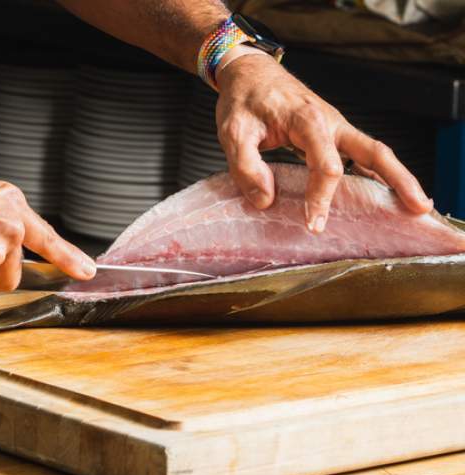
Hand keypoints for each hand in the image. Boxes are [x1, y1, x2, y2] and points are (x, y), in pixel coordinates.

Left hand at [214, 54, 432, 232]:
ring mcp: (336, 128)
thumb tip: (266, 201)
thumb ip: (246, 168)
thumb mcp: (233, 133)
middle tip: (418, 208)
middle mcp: (331, 122)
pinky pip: (361, 156)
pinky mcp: (332, 135)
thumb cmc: (243, 101)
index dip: (323, 198)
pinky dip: (376, 174)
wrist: (250, 73)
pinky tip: (385, 195)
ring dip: (396, 178)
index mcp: (309, 120)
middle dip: (398, 180)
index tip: (313, 224)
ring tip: (416, 205)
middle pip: (375, 152)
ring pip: (374, 153)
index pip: (327, 166)